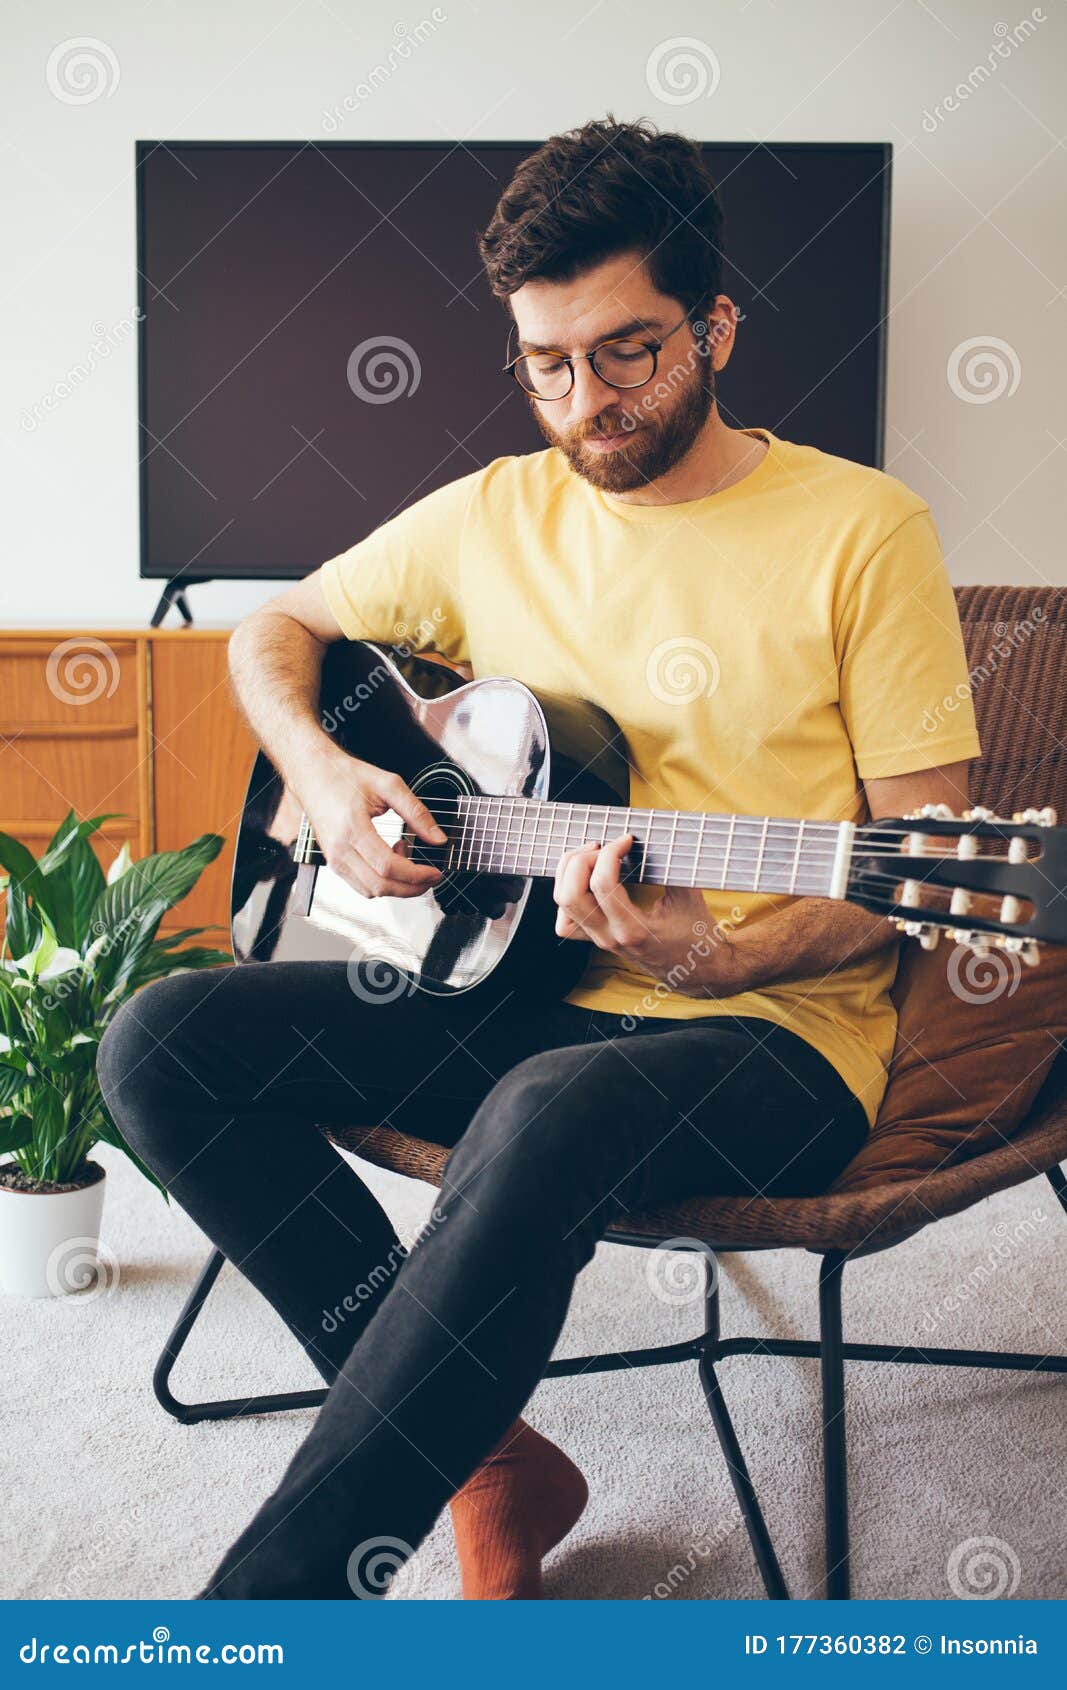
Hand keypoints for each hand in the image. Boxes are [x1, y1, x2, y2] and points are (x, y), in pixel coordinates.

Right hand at [294, 747, 445, 899]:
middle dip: (412, 887)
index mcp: (352, 828)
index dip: (416, 875)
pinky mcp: (333, 862)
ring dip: (397, 885)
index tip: (435, 872)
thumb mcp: (388, 785)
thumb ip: (417, 812)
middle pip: (380, 886)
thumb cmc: (345, 776)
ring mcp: (333, 859)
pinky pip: (361, 885)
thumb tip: (438, 838)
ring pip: (371, 891)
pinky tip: (391, 860)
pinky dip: (382, 882)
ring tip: (406, 855)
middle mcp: (339, 849)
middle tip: (431, 876)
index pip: (387, 866)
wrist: (313, 773)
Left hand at [552, 834, 742, 994]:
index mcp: (634, 928)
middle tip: (603, 848)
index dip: (611, 852)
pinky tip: (586, 881)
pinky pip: (566, 922)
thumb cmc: (695, 934)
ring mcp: (600, 939)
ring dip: (569, 875)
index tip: (627, 840)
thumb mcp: (689, 897)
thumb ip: (672, 868)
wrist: (696, 969)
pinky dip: (568, 895)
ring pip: (562, 907)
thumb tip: (661, 835)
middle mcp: (610, 936)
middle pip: (570, 895)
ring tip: (591, 859)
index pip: (603, 884)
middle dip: (580, 861)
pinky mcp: (596, 939)